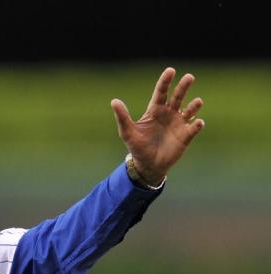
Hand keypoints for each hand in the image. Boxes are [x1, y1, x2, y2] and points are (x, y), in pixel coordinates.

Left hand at [111, 67, 204, 186]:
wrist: (148, 165)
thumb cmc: (137, 147)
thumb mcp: (127, 132)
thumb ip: (122, 117)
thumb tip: (114, 101)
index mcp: (155, 110)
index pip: (161, 92)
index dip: (165, 81)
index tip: (171, 71)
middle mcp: (169, 114)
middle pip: (178, 97)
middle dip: (183, 87)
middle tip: (189, 77)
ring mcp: (179, 124)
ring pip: (189, 110)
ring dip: (194, 106)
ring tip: (197, 102)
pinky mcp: (186, 136)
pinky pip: (194, 128)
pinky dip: (197, 125)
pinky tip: (197, 123)